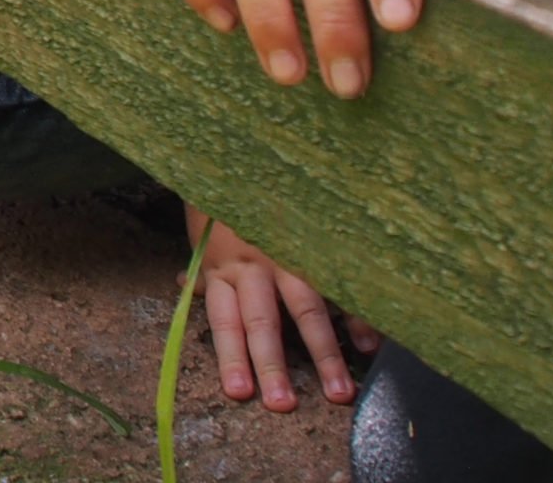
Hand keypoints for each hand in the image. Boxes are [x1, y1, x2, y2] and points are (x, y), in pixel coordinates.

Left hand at [188, 208, 377, 410]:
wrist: (241, 147)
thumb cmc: (225, 199)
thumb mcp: (204, 232)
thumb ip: (203, 267)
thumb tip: (182, 288)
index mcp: (222, 266)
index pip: (225, 319)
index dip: (231, 355)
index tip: (239, 392)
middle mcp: (254, 264)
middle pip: (262, 320)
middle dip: (272, 364)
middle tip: (282, 405)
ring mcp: (288, 253)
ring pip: (306, 307)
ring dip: (324, 352)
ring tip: (339, 392)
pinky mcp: (317, 241)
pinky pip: (339, 281)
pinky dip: (356, 313)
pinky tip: (370, 343)